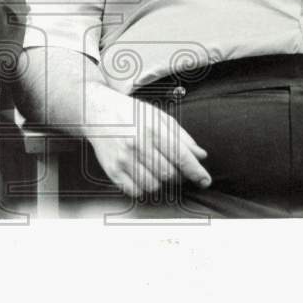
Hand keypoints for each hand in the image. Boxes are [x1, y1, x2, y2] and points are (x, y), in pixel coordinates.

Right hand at [85, 89, 210, 198]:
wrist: (98, 111)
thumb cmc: (130, 113)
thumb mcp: (159, 116)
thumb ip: (182, 137)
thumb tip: (201, 155)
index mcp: (152, 129)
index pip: (181, 156)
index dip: (196, 172)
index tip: (204, 180)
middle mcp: (137, 144)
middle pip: (169, 174)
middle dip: (178, 175)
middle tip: (175, 168)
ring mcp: (123, 159)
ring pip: (153, 186)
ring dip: (161, 182)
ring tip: (156, 168)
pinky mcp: (112, 170)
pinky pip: (135, 191)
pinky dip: (143, 187)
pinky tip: (142, 174)